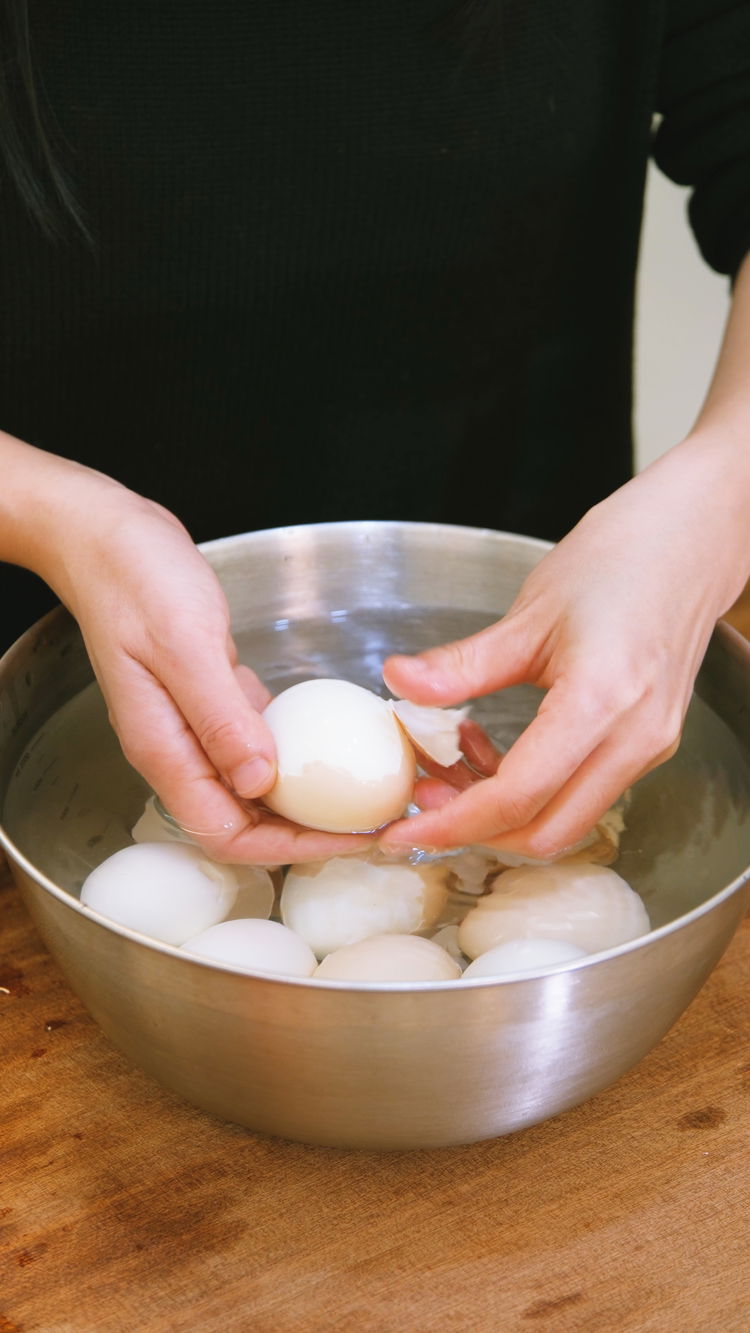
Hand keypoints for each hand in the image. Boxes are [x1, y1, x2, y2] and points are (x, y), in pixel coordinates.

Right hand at [37, 471, 372, 864]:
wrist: (106, 538)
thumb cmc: (135, 581)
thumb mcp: (183, 645)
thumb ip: (219, 717)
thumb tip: (261, 782)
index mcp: (163, 750)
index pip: (227, 834)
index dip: (289, 849)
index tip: (347, 838)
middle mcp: (178, 749)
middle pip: (246, 821)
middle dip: (307, 832)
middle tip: (372, 822)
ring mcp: (194, 726)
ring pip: (255, 786)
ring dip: (307, 796)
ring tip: (364, 793)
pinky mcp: (211, 699)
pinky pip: (257, 741)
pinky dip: (296, 749)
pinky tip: (332, 741)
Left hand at [378, 435, 749, 858]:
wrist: (693, 539)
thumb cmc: (621, 559)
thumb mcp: (530, 611)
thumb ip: (463, 663)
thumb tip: (399, 684)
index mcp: (601, 701)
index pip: (518, 796)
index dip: (453, 823)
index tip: (403, 831)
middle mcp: (634, 739)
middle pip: (545, 831)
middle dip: (476, 830)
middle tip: (421, 795)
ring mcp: (648, 746)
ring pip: (566, 820)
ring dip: (503, 812)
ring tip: (452, 765)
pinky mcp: (648, 743)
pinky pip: (584, 793)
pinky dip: (532, 791)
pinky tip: (496, 750)